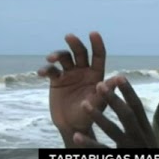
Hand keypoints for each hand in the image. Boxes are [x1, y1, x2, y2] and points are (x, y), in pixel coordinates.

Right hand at [38, 32, 106, 146]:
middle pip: (80, 52)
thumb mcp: (99, 103)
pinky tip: (41, 72)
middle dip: (75, 43)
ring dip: (57, 55)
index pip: (98, 55)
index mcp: (96, 74)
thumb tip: (117, 78)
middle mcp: (84, 70)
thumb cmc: (89, 115)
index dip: (97, 44)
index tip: (93, 33)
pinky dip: (46, 69)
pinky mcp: (57, 80)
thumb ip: (106, 90)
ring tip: (51, 58)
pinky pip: (51, 70)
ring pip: (64, 58)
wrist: (72, 125)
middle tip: (69, 36)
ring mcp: (70, 74)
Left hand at [75, 76, 157, 148]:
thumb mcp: (150, 142)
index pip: (137, 107)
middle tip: (99, 84)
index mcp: (147, 131)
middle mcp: (140, 139)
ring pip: (113, 131)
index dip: (128, 91)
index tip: (119, 76)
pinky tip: (77, 135)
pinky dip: (89, 143)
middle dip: (113, 99)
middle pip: (127, 115)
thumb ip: (141, 128)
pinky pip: (102, 152)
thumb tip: (131, 108)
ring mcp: (130, 150)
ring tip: (84, 103)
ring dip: (98, 116)